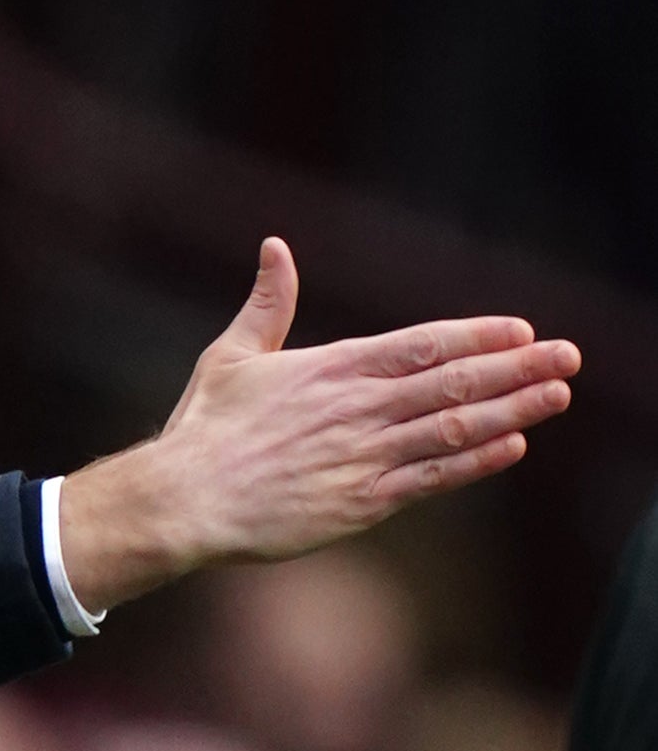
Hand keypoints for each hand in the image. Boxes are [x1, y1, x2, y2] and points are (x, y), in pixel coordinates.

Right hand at [58, 239, 580, 612]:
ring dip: (512, 409)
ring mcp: (362, 456)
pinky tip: (513, 445)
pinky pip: (430, 478)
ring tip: (557, 394)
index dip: (477, 336)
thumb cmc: (202, 429)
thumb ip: (268, 304)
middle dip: (517, 367)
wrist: (182, 499)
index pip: (422, 345)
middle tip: (569, 355)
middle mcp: (357, 408)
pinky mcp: (359, 503)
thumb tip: (276, 247)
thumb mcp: (232, 356)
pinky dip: (474, 461)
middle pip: (453, 381)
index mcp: (331, 369)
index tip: (523, 329)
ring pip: (453, 427)